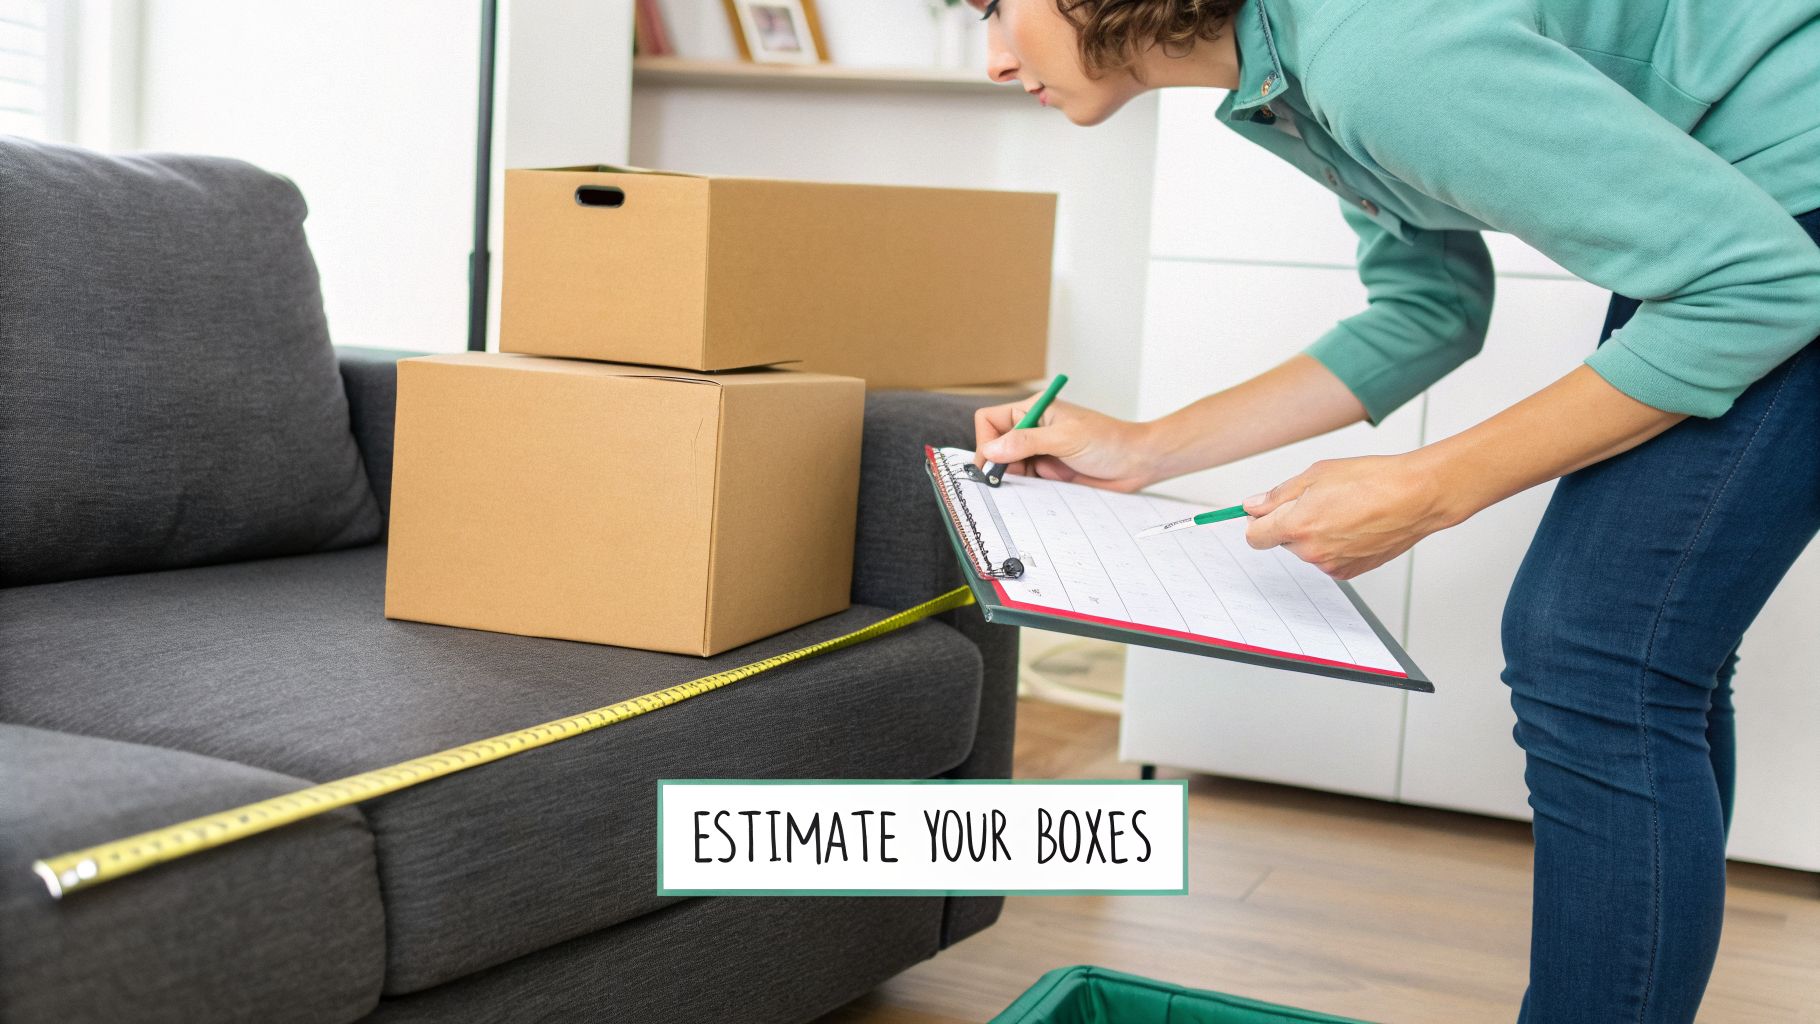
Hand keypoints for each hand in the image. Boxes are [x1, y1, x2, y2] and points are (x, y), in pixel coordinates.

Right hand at [973, 395, 1158, 491]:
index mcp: (1034, 411)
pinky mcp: (1050, 472)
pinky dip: (1027, 490)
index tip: (992, 464)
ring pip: (1009, 467)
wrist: (1138, 463)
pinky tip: (1042, 490)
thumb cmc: (1109, 441)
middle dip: (997, 464)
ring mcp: (1041, 452)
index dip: (986, 441)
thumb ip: (1026, 442)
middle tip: (1003, 482)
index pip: (990, 420)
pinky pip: (1026, 482)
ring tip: (1033, 484)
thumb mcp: (1065, 439)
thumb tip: (991, 450)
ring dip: (1013, 479)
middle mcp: (1033, 430)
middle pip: (996, 446)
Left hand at [1241, 452, 1463, 579]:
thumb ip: (1278, 495)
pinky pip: (1328, 558)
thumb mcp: (1316, 475)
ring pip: (1307, 550)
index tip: (1261, 513)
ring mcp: (1331, 565)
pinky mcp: (1350, 571)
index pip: (1255, 536)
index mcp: (1297, 525)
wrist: (1416, 497)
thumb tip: (1252, 506)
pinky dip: (1334, 545)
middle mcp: (1311, 551)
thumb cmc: (1373, 480)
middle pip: (1282, 542)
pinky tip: (1354, 525)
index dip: (1255, 522)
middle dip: (1291, 523)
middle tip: (1318, 501)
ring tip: (1343, 510)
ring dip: (1314, 533)